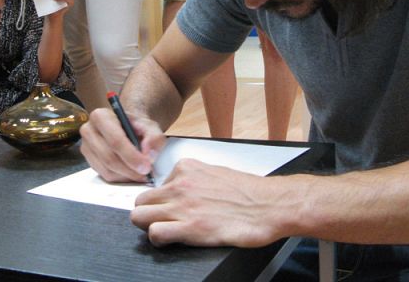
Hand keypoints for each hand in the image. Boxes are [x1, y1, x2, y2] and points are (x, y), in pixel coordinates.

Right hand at [79, 106, 165, 182]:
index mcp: (101, 116)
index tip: (146, 166)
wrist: (127, 128)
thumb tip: (149, 155)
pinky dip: (121, 178)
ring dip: (126, 176)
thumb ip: (154, 138)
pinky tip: (132, 174)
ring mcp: (86, 147)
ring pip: (107, 170)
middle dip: (130, 169)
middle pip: (109, 157)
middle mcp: (88, 130)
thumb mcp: (150, 126)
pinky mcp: (89, 161)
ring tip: (141, 175)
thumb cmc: (137, 126)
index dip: (131, 156)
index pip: (115, 140)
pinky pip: (105, 176)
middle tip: (146, 174)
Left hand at [131, 159, 279, 247]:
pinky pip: (155, 233)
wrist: (269, 205)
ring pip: (139, 215)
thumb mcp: (214, 173)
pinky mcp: (190, 227)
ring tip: (166, 231)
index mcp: (186, 168)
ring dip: (149, 226)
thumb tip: (182, 191)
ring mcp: (182, 205)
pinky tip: (172, 240)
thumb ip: (193, 180)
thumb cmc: (248, 192)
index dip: (161, 201)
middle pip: (141, 200)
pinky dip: (158, 239)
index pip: (155, 186)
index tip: (171, 208)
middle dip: (148, 213)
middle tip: (163, 222)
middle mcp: (180, 184)